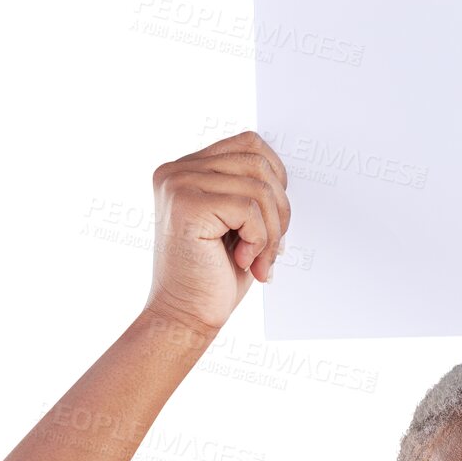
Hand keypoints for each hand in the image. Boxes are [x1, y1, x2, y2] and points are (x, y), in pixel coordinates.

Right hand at [144, 130, 290, 334]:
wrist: (185, 316)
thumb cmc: (214, 275)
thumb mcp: (238, 223)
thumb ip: (252, 190)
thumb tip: (284, 175)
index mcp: (188, 169)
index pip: (251, 144)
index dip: (276, 179)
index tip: (272, 220)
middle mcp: (177, 170)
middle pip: (259, 163)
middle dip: (279, 210)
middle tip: (272, 248)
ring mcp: (178, 184)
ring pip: (259, 187)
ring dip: (271, 231)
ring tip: (257, 259)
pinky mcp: (186, 205)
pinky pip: (250, 208)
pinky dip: (259, 240)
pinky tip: (242, 261)